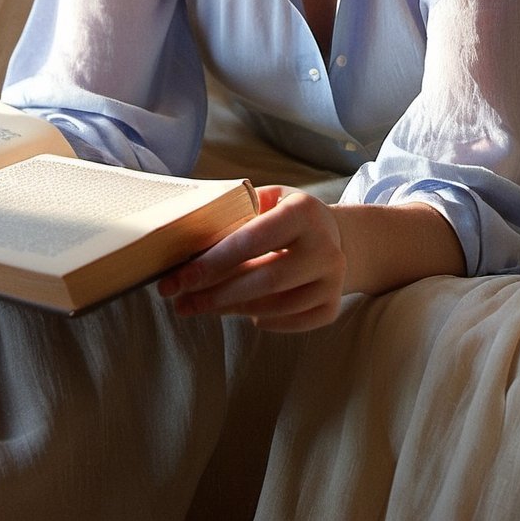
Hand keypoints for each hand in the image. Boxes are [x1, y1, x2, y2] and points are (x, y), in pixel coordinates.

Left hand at [157, 186, 347, 332]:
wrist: (339, 237)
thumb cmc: (289, 216)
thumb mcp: (271, 198)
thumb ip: (239, 209)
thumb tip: (190, 230)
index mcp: (304, 212)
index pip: (252, 240)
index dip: (214, 261)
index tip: (180, 276)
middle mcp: (324, 248)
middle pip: (263, 280)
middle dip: (216, 294)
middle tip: (180, 302)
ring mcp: (332, 281)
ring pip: (274, 306)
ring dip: (230, 309)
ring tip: (199, 306)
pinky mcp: (332, 307)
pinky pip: (289, 322)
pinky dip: (262, 319)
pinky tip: (241, 312)